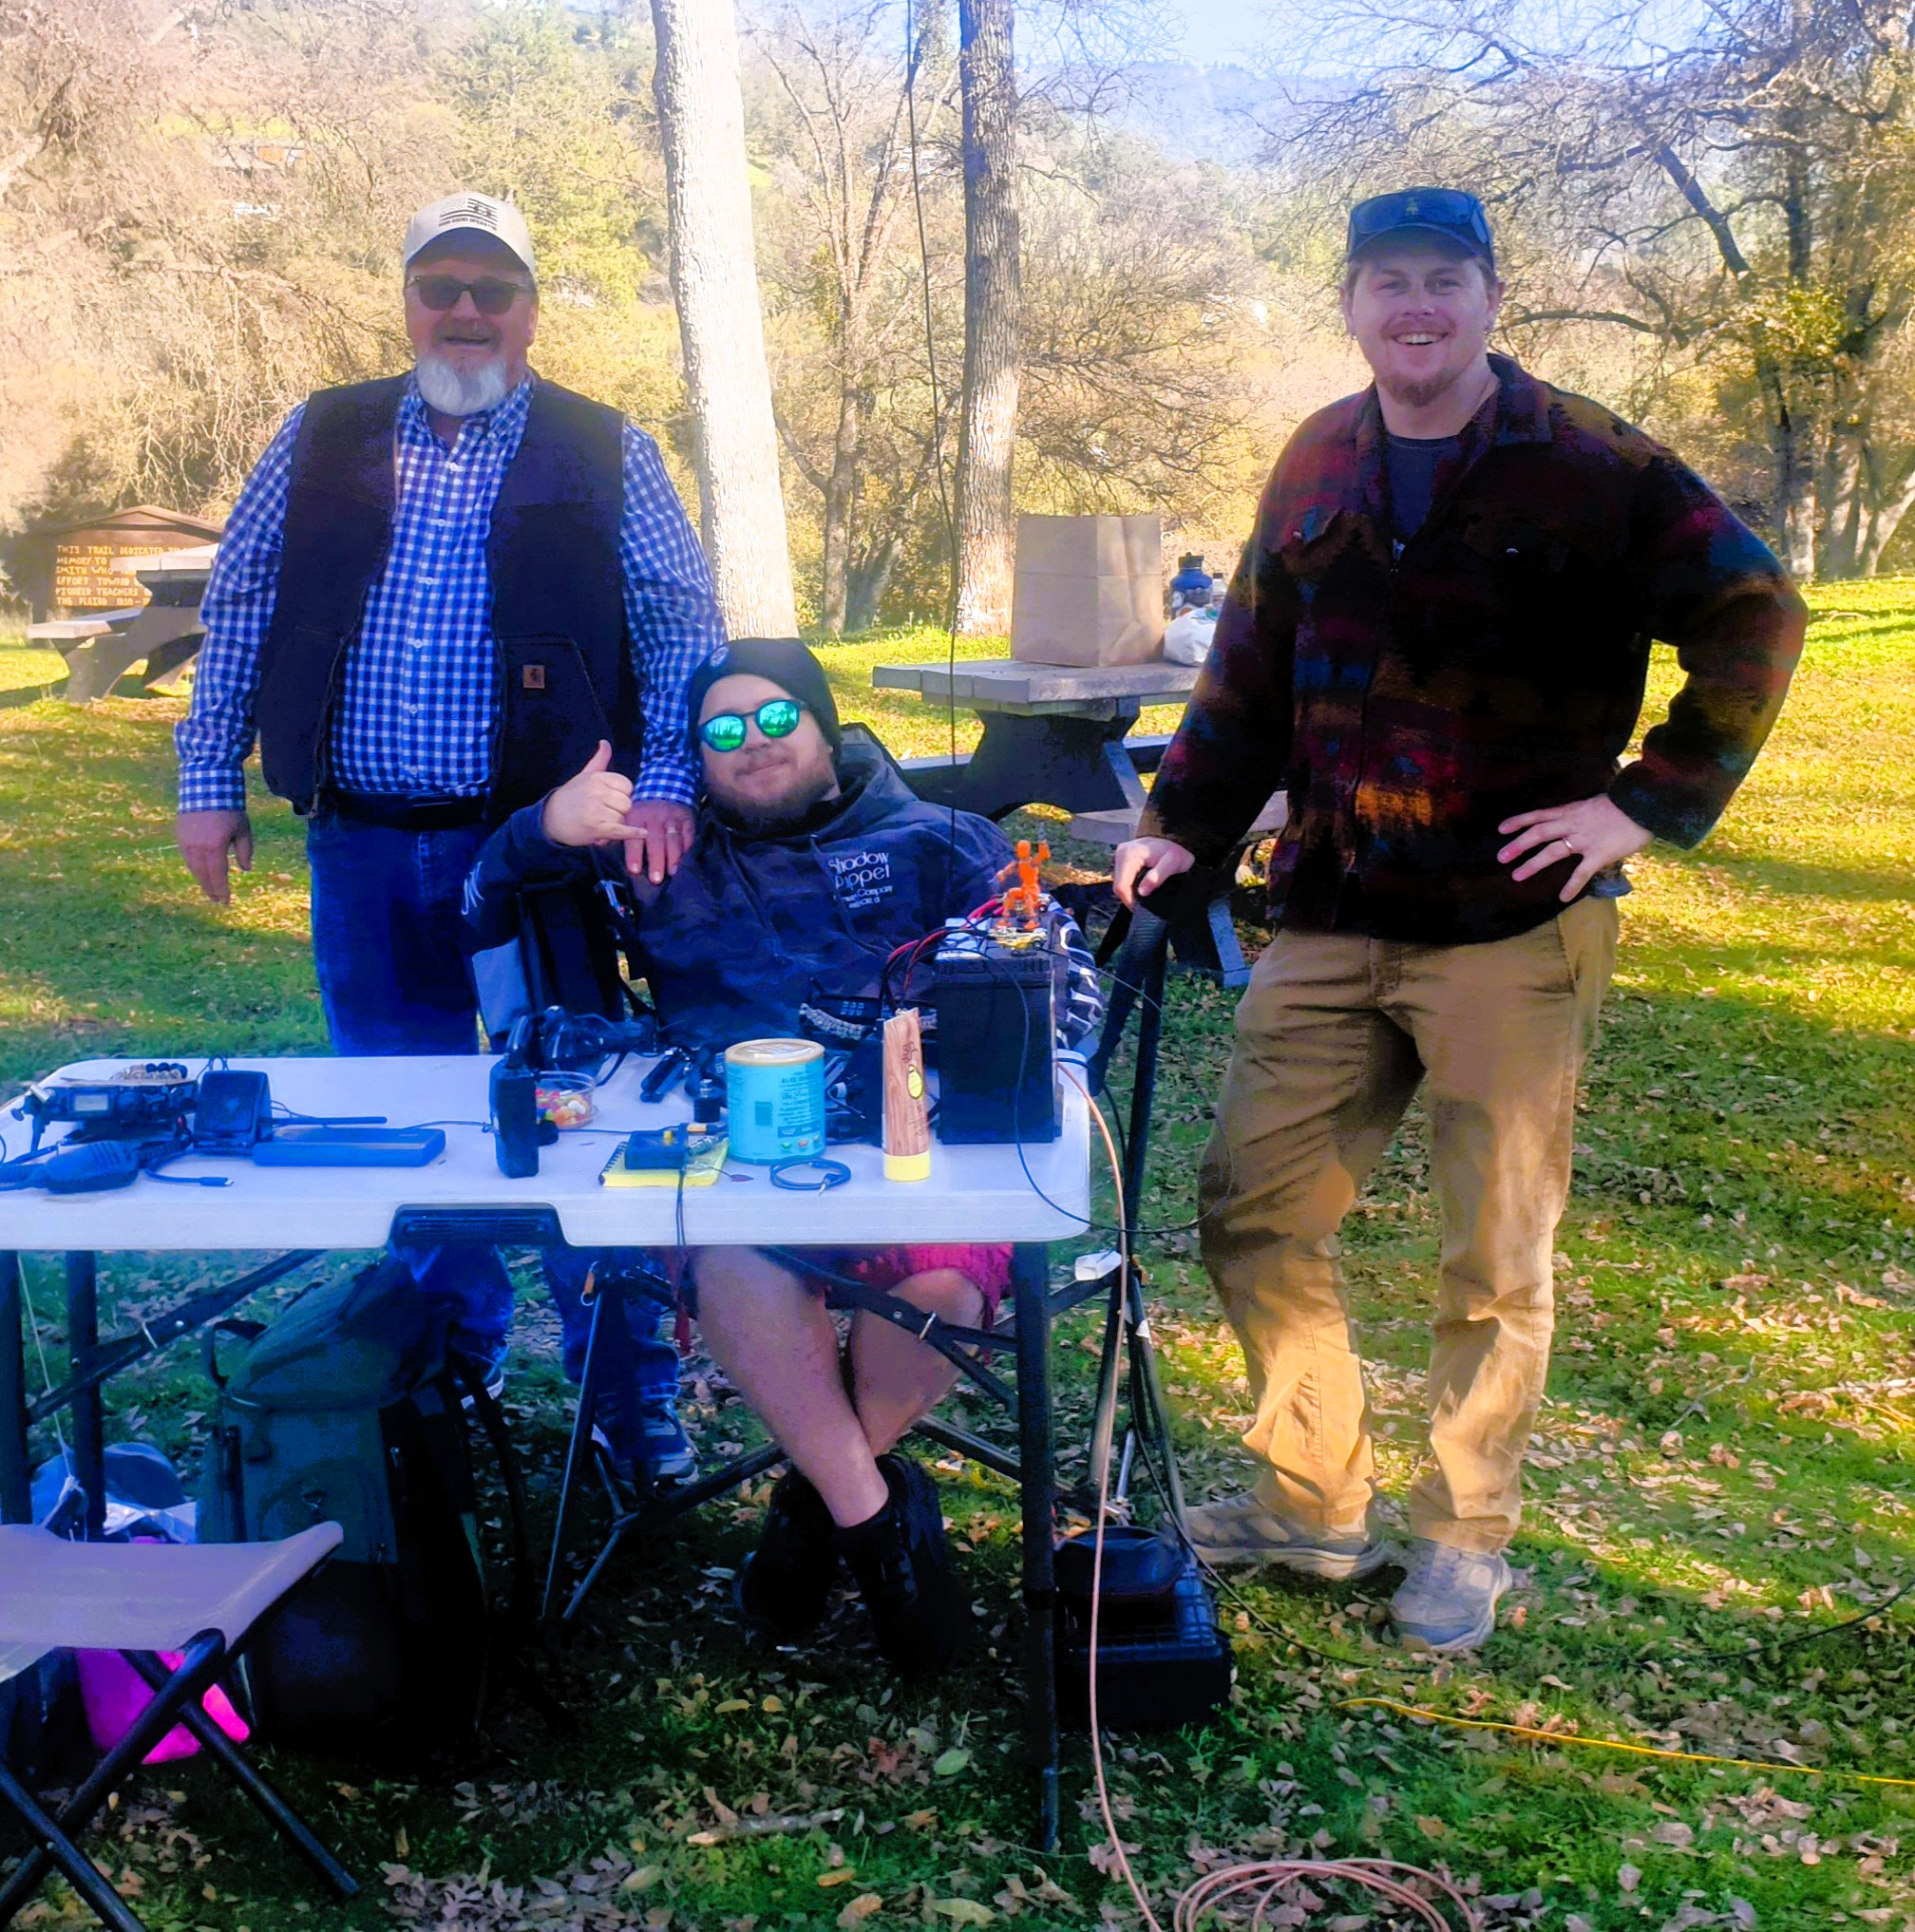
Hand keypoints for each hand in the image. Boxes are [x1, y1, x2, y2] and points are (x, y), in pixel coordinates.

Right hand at [177, 809, 252, 904]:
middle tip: (217, 901)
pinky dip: (194, 868)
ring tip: (209, 890)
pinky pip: (187, 857)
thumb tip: (246, 869)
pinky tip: (201, 872)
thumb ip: (245, 851)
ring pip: (193, 868)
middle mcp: (197, 848)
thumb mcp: (243, 830)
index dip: (222, 890)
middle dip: (211, 889)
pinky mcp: (179, 836)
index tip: (226, 902)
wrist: (205, 787)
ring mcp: (186, 842)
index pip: (218, 875)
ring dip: (201, 880)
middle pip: (204, 875)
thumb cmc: (230, 809)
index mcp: (215, 847)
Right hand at [541, 741, 634, 847]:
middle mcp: (596, 792)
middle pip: (627, 803)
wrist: (550, 818)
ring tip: (601, 822)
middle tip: (605, 812)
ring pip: (622, 818)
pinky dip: (632, 832)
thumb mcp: (585, 774)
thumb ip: (599, 759)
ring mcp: (595, 810)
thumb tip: (605, 742)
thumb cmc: (572, 796)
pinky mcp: (595, 827)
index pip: (627, 786)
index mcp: (597, 778)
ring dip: (616, 824)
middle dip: (620, 810)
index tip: (611, 798)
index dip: (623, 794)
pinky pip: (620, 829)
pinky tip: (643, 833)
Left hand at [622, 794, 696, 883]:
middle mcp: (655, 817)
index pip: (635, 838)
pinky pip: (688, 835)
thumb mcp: (631, 811)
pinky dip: (687, 848)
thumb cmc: (644, 804)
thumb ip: (626, 830)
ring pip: (673, 840)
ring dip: (673, 857)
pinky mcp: (686, 818)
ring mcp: (672, 818)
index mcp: (637, 816)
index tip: (634, 870)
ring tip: (672, 872)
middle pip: (656, 841)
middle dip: (656, 861)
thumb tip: (615, 849)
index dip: (635, 854)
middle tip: (656, 879)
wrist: (665, 781)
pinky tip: (685, 860)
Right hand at [1112, 835, 1195, 909]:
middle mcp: (1120, 853)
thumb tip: (1142, 892)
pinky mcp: (1122, 859)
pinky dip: (1130, 886)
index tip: (1140, 908)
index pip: (1121, 886)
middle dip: (1130, 897)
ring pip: (1119, 883)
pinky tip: (1141, 887)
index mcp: (1129, 854)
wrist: (1173, 838)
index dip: (1129, 900)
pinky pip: (1122, 878)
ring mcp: (1119, 856)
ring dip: (1130, 892)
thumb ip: (1158, 877)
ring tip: (1145, 895)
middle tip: (1144, 904)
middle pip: (1118, 886)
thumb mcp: (1172, 863)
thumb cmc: (1174, 850)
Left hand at [1497, 794, 1650, 900]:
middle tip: (1501, 857)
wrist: (1646, 804)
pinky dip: (1572, 885)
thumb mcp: (1595, 803)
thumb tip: (1570, 823)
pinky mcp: (1599, 854)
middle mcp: (1573, 824)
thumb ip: (1580, 814)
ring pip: (1552, 852)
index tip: (1501, 829)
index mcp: (1572, 811)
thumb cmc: (1624, 804)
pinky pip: (1582, 872)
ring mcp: (1585, 839)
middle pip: (1538, 834)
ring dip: (1533, 865)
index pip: (1539, 815)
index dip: (1519, 821)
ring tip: (1517, 876)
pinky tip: (1562, 897)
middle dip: (1518, 845)